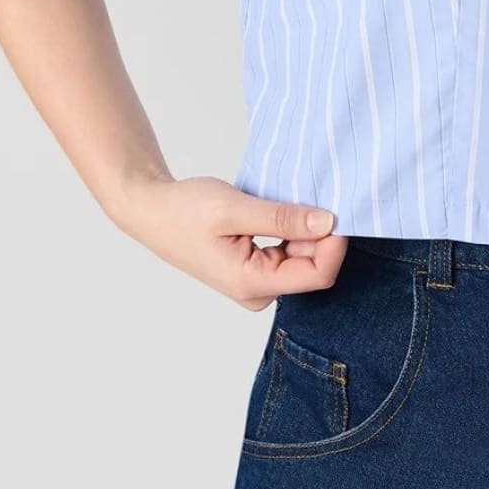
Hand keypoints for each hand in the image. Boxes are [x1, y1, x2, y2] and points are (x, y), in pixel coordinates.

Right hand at [114, 174, 350, 309]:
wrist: (152, 212)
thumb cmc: (184, 210)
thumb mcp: (235, 208)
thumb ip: (282, 218)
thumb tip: (327, 222)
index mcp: (252, 283)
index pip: (318, 274)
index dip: (335, 243)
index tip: (336, 209)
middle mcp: (257, 292)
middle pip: (313, 267)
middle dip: (320, 234)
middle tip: (310, 196)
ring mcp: (256, 283)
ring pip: (303, 259)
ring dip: (305, 230)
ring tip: (286, 200)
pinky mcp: (255, 270)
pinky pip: (289, 253)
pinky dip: (293, 231)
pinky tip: (280, 210)